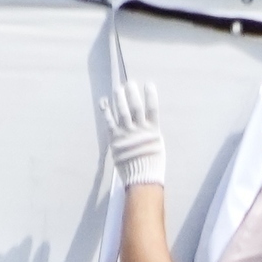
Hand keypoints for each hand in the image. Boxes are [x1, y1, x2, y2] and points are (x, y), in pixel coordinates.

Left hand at [98, 42, 165, 191]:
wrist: (141, 178)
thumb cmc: (152, 164)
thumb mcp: (157, 146)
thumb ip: (151, 133)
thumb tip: (149, 123)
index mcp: (153, 130)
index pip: (152, 108)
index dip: (151, 95)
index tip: (148, 84)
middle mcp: (139, 129)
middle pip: (135, 106)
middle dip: (132, 93)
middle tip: (129, 83)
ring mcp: (126, 133)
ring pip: (122, 110)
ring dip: (120, 98)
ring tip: (118, 88)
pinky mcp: (114, 138)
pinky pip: (109, 121)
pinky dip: (106, 110)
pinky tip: (104, 101)